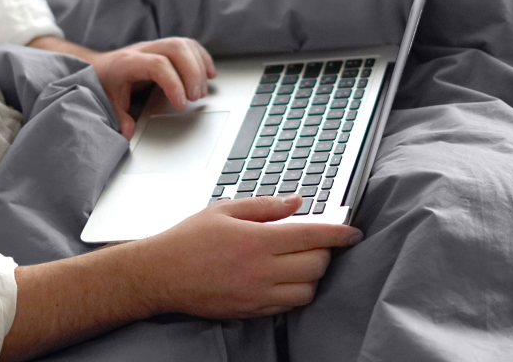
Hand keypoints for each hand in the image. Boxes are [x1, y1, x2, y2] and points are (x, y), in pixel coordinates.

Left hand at [26, 36, 216, 138]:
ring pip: (183, 44)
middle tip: (196, 97)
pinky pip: (188, 45)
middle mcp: (142, 50)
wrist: (97, 67)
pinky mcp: (164, 48)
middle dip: (192, 72)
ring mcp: (154, 46)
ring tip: (202, 90)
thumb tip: (128, 132)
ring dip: (199, 66)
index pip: (157, 64)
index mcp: (128, 62)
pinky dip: (202, 58)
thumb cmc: (104, 83)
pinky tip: (209, 73)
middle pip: (175, 48)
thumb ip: (119, 118)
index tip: (181, 104)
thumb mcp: (107, 102)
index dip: (173, 83)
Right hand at [130, 195, 362, 318]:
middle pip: (316, 264)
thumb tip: (297, 202)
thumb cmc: (188, 239)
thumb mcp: (225, 210)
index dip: (339, 233)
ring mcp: (257, 294)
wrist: (160, 274)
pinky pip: (288, 306)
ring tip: (301, 260)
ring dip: (312, 274)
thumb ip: (265, 206)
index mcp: (256, 240)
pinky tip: (285, 278)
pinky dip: (296, 292)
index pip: (312, 236)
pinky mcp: (251, 311)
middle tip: (319, 241)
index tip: (352, 231)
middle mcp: (260, 270)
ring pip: (308, 290)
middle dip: (326, 251)